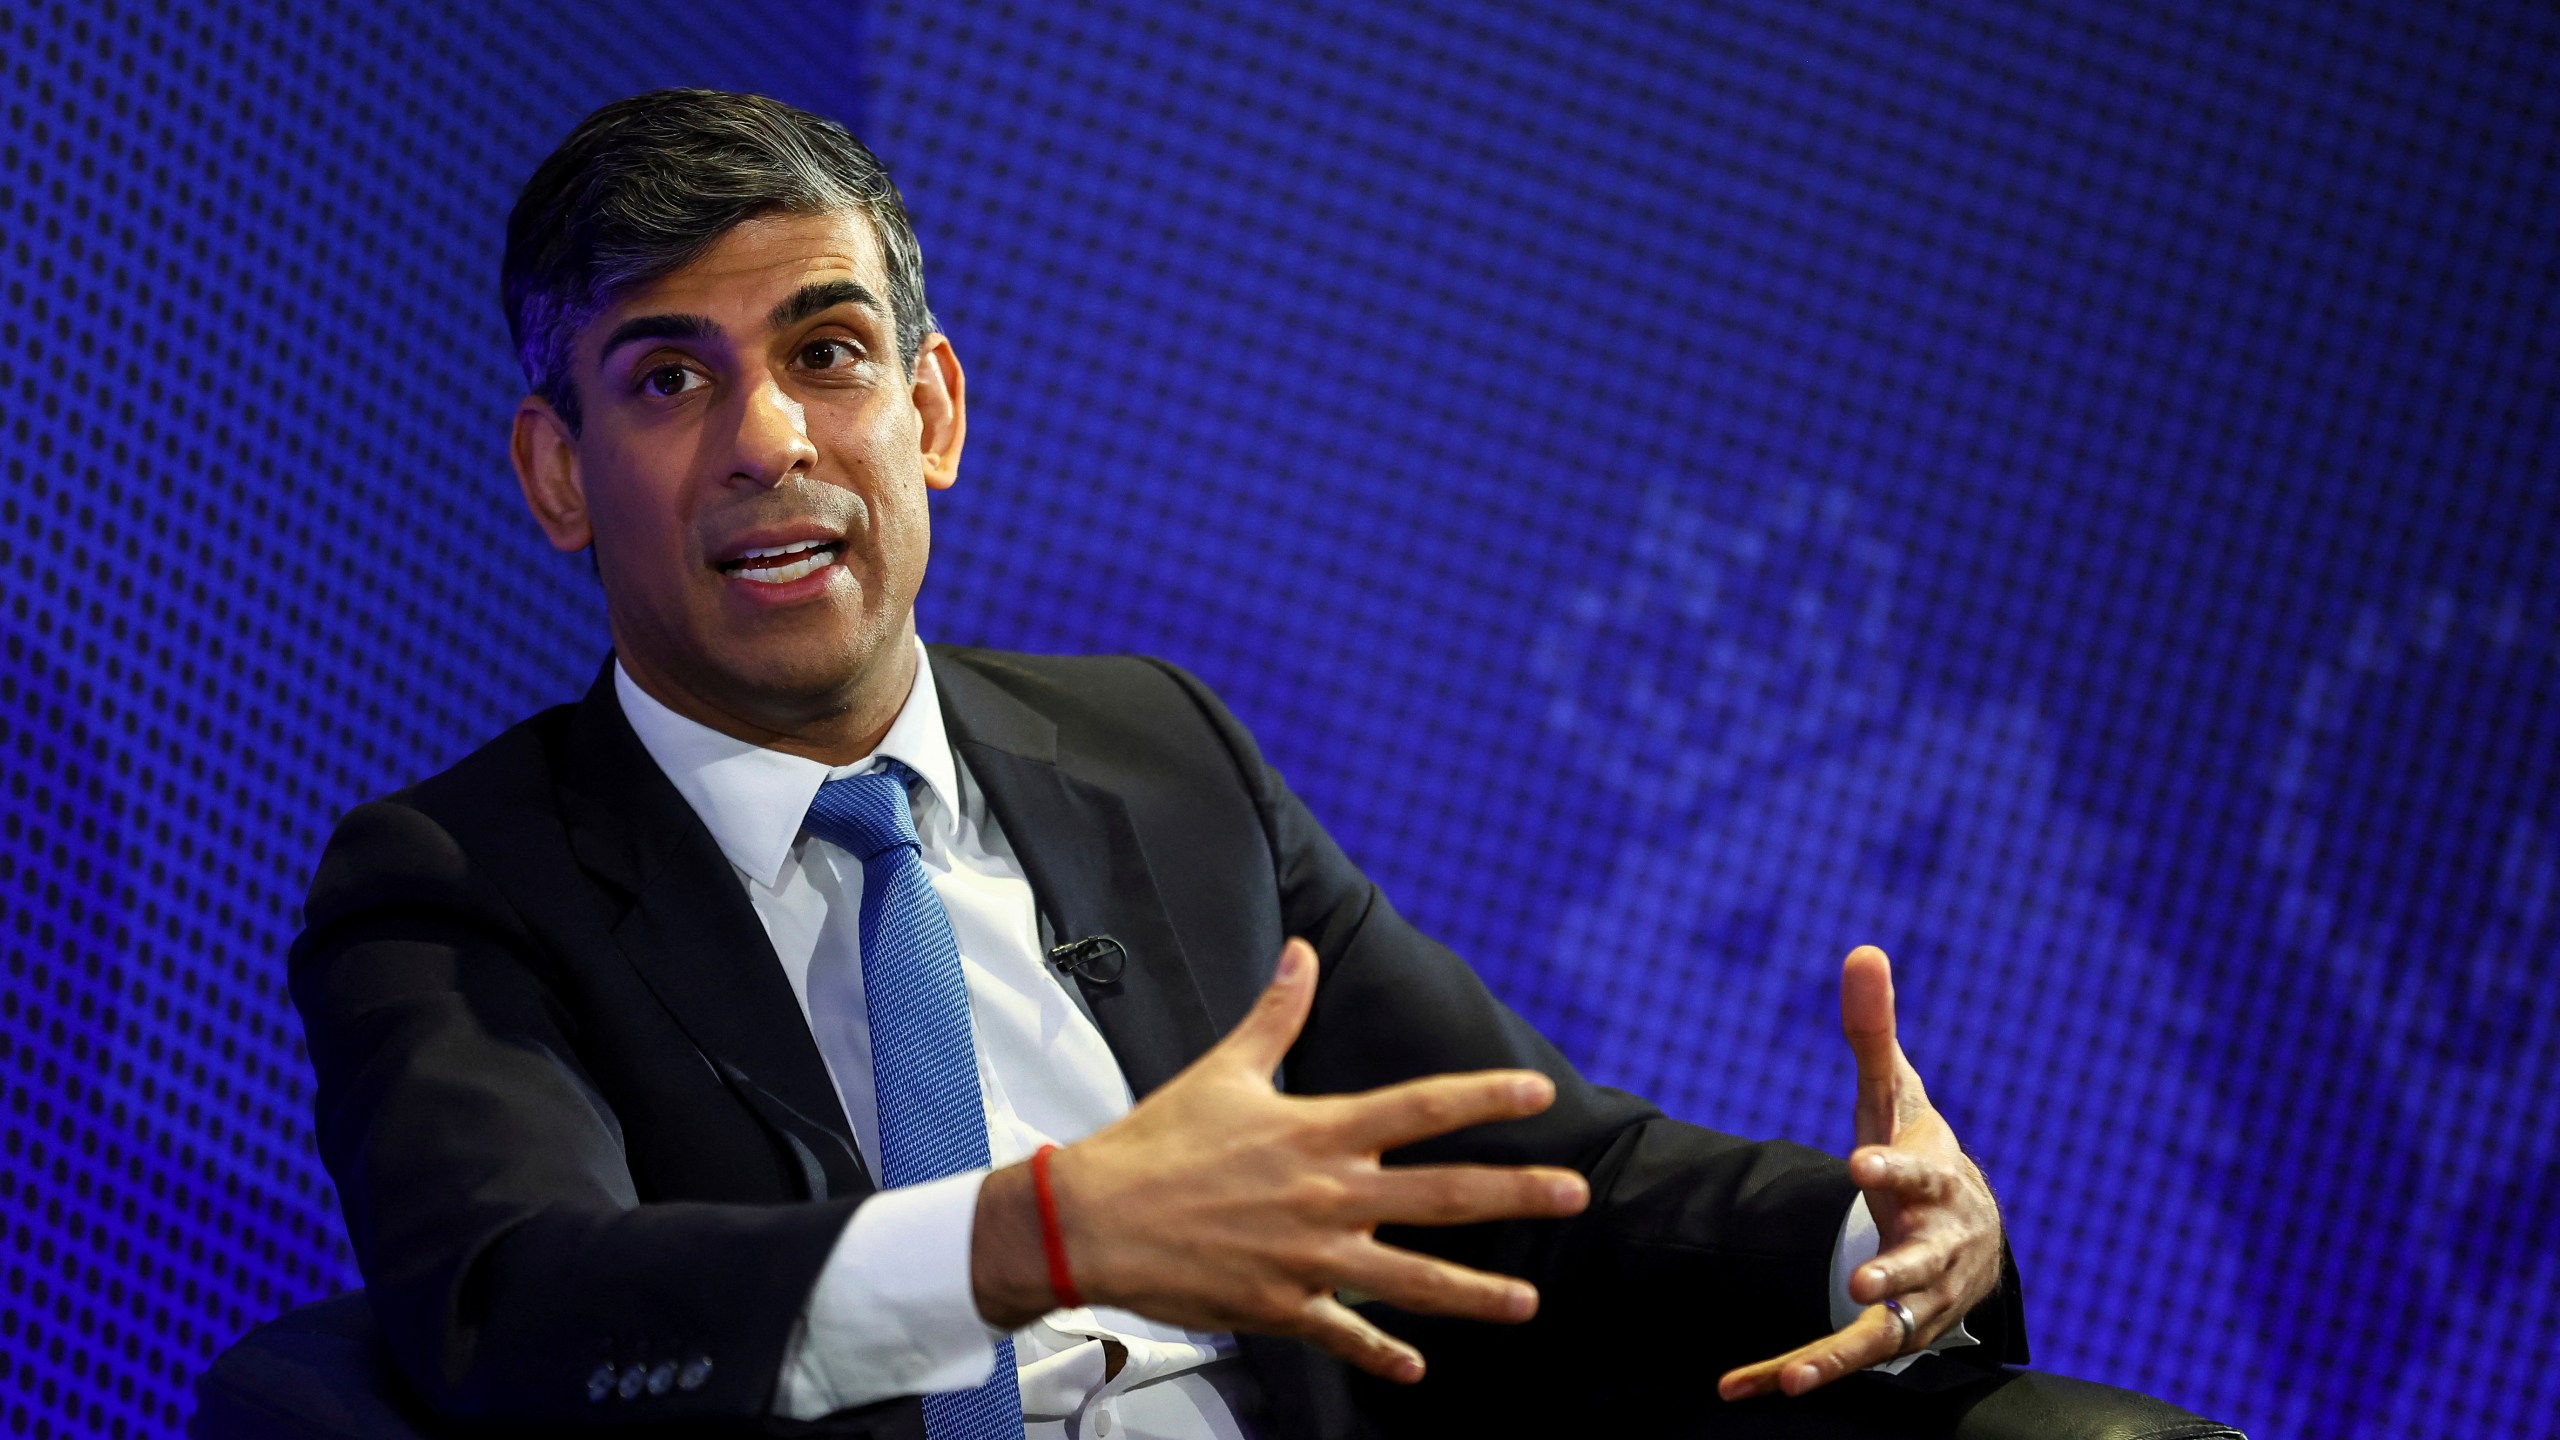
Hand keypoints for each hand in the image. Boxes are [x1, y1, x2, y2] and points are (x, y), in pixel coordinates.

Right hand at [972, 938, 1590, 1382]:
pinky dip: (1382, 1354)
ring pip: (1412, 1278)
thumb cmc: (1156, 1143)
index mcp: (1318, 1131)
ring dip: (1476, 1292)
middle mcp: (1327, 1194)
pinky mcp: (1282, 1305)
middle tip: (1575, 1193)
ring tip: (1528, 1303)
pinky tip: (1417, 1368)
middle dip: (1516, 1193)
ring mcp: (1309, 1256)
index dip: (1484, 1097)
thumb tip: (1301, 952)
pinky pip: (1344, 1334)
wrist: (1093, 1218)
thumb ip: (1275, 1015)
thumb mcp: (1223, 1070)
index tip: (1536, 1093)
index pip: (1421, 1108)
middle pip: (1442, 1194)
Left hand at [1717, 945, 2002, 1400]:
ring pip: (1888, 1334)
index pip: (1918, 1175)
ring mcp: (1918, 1300)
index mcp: (1936, 1184)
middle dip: (1898, 1273)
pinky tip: (1742, 1387)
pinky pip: (1844, 1358)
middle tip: (1865, 1279)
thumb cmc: (1923, 1155)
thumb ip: (1873, 1031)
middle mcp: (1937, 1250)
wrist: (1975, 1235)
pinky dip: (1798, 1372)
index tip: (1860, 1162)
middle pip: (1922, 1264)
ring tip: (1796, 1377)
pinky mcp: (1891, 1335)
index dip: (1892, 1170)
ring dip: (1842, 1353)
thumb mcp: (1898, 1095)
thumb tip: (1861, 948)